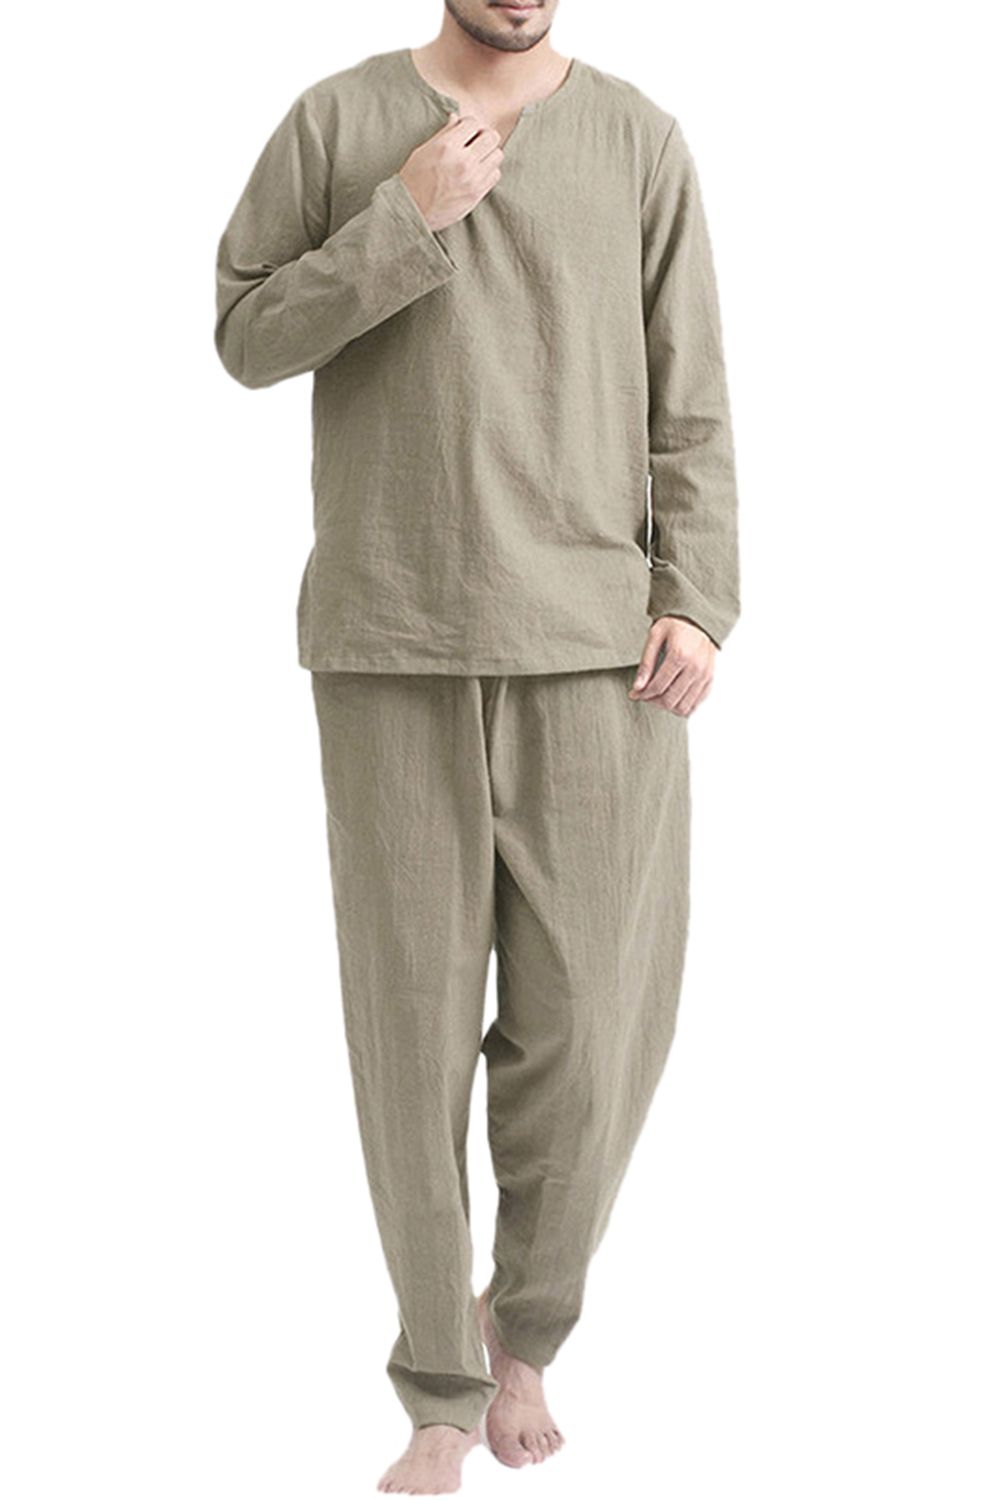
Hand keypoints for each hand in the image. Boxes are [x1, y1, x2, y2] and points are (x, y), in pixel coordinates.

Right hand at [398, 112, 503, 231]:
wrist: (411, 210)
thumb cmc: (413, 179)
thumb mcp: (423, 151)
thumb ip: (443, 134)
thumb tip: (456, 118)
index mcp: (446, 146)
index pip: (473, 123)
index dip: (469, 125)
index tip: (464, 132)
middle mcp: (462, 161)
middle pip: (491, 137)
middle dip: (484, 136)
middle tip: (475, 143)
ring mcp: (472, 179)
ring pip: (497, 155)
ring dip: (489, 153)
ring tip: (477, 158)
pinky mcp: (476, 194)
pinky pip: (495, 174)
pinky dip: (489, 171)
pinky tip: (478, 172)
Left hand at [628, 616, 716, 716]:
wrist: (699, 619)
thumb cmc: (675, 624)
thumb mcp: (655, 636)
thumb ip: (646, 662)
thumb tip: (638, 687)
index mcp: (680, 655)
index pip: (658, 687)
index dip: (642, 694)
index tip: (634, 693)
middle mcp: (695, 668)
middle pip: (670, 700)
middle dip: (653, 702)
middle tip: (644, 695)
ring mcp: (704, 675)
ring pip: (684, 707)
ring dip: (667, 707)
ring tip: (658, 696)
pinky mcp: (710, 679)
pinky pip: (696, 704)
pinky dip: (682, 705)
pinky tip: (672, 696)